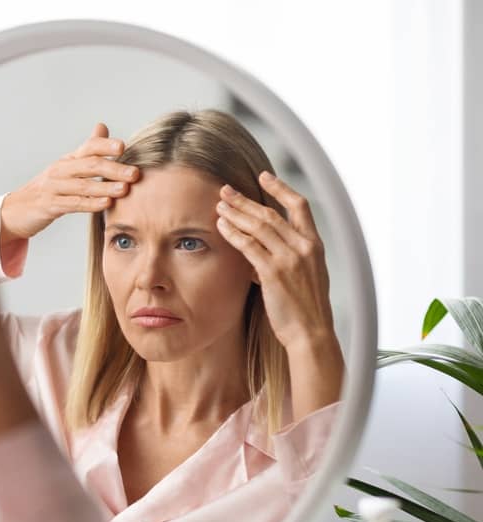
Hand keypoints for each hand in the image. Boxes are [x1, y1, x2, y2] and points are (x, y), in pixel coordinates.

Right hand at [0, 123, 139, 242]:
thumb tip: (102, 126)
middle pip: (89, 165)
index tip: (123, 147)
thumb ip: (87, 150)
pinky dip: (90, 203)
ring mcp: (53, 187)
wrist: (16, 210)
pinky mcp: (49, 206)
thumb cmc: (48, 189)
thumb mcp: (66, 167)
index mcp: (68, 160)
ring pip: (83, 185)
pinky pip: (73, 203)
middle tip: (135, 173)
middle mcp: (60, 170)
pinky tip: (105, 204)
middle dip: (114, 169)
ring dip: (106, 187)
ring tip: (124, 189)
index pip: (89, 147)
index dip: (105, 146)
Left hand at [216, 172, 343, 418]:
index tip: (264, 176)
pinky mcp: (274, 273)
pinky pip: (250, 246)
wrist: (311, 333)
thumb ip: (285, 259)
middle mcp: (304, 247)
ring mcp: (290, 259)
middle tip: (226, 190)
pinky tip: (221, 227)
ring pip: (259, 226)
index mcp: (314, 245)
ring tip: (219, 205)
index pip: (299, 206)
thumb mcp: (303, 276)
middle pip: (271, 213)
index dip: (280, 188)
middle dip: (246, 200)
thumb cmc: (305, 309)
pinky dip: (234, 234)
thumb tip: (259, 253)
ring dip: (236, 213)